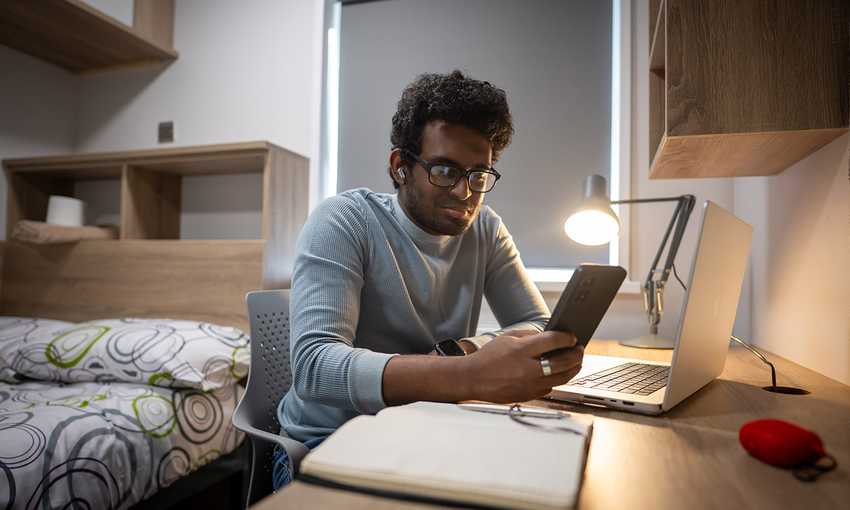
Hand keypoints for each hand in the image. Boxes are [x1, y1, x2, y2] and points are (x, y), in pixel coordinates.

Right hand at [461, 330, 583, 402]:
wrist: (473, 378)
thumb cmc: (489, 357)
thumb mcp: (508, 338)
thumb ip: (530, 336)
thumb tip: (551, 336)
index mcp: (522, 351)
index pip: (553, 341)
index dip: (567, 338)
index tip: (572, 337)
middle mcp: (528, 369)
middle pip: (563, 362)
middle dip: (576, 354)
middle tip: (580, 349)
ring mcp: (530, 385)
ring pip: (562, 378)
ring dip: (573, 369)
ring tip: (576, 362)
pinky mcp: (529, 396)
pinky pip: (550, 387)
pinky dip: (557, 379)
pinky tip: (558, 373)